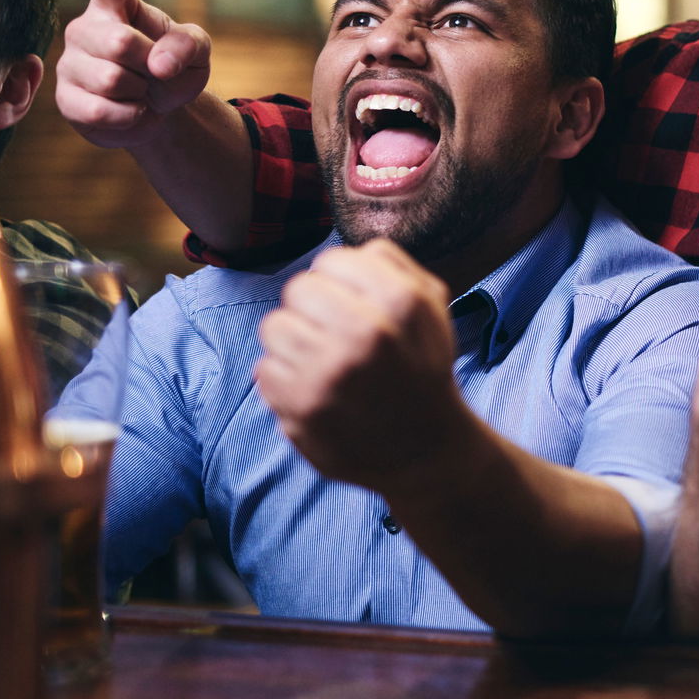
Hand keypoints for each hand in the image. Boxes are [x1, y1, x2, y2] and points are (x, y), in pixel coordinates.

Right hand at [56, 0, 213, 148]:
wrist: (159, 110)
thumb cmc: (172, 70)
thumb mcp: (195, 52)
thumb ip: (187, 46)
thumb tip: (160, 64)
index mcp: (119, 7)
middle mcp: (86, 29)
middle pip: (119, 43)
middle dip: (149, 64)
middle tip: (154, 72)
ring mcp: (71, 63)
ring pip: (110, 80)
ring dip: (141, 93)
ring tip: (141, 91)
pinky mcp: (66, 99)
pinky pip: (100, 112)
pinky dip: (130, 117)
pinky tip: (132, 110)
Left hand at [254, 240, 467, 493]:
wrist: (426, 448)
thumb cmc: (423, 368)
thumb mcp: (434, 307)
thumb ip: (393, 265)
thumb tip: (348, 250)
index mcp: (401, 301)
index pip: (330, 260)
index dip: (338, 281)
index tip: (353, 304)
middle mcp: (366, 332)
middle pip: (298, 289)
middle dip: (312, 309)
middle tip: (334, 335)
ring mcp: (331, 372)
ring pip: (274, 327)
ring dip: (294, 343)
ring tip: (323, 362)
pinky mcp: (302, 408)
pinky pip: (265, 370)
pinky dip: (285, 380)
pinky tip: (316, 391)